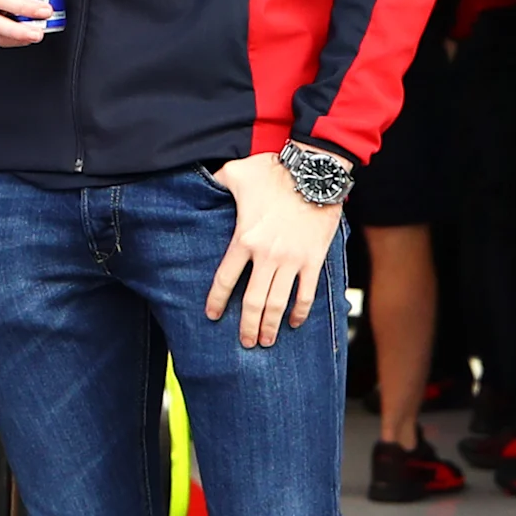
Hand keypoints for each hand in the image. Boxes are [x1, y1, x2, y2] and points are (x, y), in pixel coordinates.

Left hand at [203, 151, 342, 349]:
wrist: (315, 174)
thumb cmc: (274, 172)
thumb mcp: (237, 174)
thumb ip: (217, 182)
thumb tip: (201, 180)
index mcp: (244, 239)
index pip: (224, 279)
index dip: (216, 301)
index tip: (212, 316)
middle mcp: (266, 255)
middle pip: (252, 301)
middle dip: (247, 326)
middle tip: (245, 342)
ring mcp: (291, 260)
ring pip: (278, 303)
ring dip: (270, 326)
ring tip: (265, 341)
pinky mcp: (312, 260)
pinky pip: (306, 293)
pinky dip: (300, 312)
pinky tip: (294, 323)